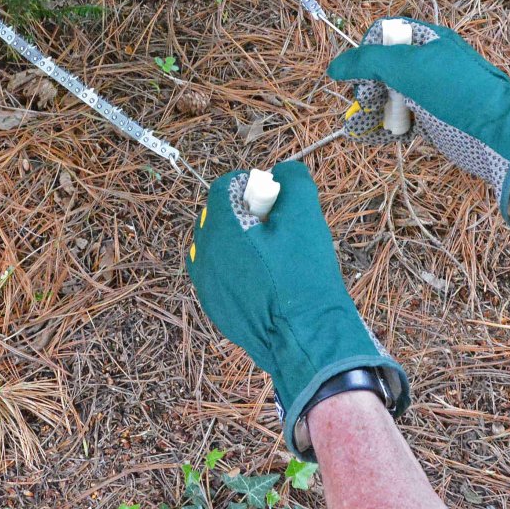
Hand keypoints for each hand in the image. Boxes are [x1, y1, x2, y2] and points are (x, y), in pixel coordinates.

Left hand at [185, 161, 408, 458]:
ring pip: (219, 246)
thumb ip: (294, 181)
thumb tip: (284, 170)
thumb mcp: (306, 217)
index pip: (225, 187)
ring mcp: (206, 282)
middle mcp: (203, 252)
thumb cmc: (303, 276)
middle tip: (276, 225)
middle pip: (219, 216)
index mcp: (219, 226)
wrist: (304, 337)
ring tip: (273, 253)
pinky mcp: (215, 306)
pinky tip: (267, 279)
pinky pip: (222, 274)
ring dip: (240, 241)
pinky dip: (239, 268)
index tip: (275, 197)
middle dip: (244, 213)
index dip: (252, 185)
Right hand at [327, 17, 509, 228]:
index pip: (383, 37)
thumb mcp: (407, 67)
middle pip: (382, 70)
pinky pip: (401, 120)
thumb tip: (334, 66)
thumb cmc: (456, 91)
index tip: (356, 75)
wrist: (500, 131)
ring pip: (389, 97)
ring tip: (362, 128)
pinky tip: (376, 137)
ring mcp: (430, 93)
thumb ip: (367, 61)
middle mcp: (427, 63)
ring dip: (371, 112)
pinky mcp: (433, 120)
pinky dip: (386, 128)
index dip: (365, 54)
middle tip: (364, 105)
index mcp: (426, 40)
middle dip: (366, 88)